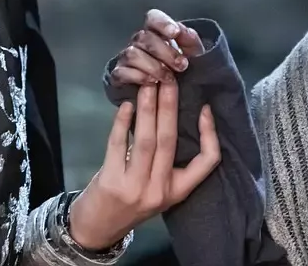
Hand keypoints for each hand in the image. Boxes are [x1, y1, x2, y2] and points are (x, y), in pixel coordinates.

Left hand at [67, 79, 219, 249]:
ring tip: (149, 85)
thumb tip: (169, 111)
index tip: (205, 108)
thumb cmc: (131, 200)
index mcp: (177, 191)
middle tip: (170, 79)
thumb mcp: (157, 186)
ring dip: (148, 109)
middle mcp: (159, 190)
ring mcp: (135, 188)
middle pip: (169, 141)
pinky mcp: (112, 182)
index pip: (207, 162)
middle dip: (170, 106)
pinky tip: (126, 105)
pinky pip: (119, 145)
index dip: (209, 134)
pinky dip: (123, 122)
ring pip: (146, 141)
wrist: (98, 228)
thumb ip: (164, 159)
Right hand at [109, 9, 205, 86]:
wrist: (167, 89)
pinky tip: (152, 82)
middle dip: (165, 52)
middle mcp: (139, 41)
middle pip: (144, 37)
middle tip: (182, 65)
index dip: (162, 23)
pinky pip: (122, 72)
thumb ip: (190, 39)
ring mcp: (127, 56)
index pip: (153, 18)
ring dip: (153, 66)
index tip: (175, 33)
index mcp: (156, 30)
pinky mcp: (120, 74)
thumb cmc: (179, 63)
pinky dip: (138, 77)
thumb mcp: (191, 52)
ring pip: (132, 54)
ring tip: (168, 77)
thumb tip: (183, 32)